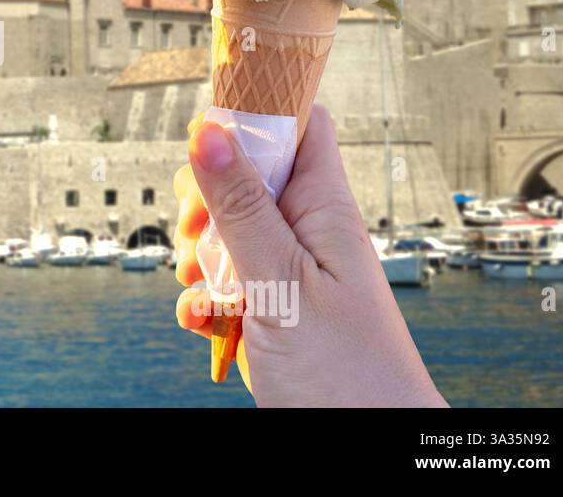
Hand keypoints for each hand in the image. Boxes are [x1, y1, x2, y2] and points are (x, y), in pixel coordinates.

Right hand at [173, 105, 445, 406]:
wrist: (364, 446)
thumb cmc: (348, 374)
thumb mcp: (280, 281)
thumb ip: (242, 206)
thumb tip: (208, 131)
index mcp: (324, 209)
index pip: (298, 124)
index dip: (253, 115)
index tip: (207, 132)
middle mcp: (308, 233)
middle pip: (246, 176)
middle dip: (206, 198)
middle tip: (198, 229)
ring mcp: (288, 272)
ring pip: (227, 232)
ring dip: (199, 254)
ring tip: (201, 283)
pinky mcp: (270, 309)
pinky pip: (225, 283)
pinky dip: (204, 298)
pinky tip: (206, 319)